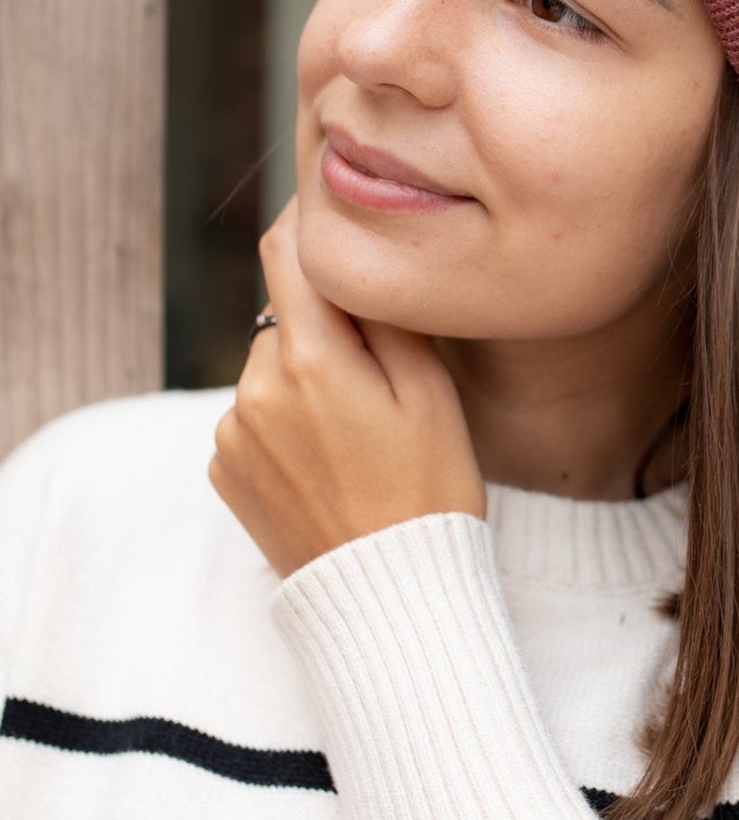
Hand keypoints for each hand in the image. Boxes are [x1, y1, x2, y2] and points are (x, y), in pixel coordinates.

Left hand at [210, 193, 487, 579]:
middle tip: (384, 385)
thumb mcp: (431, 392)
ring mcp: (232, 434)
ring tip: (359, 442)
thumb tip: (354, 258)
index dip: (311, 226)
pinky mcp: (225, 473)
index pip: (287, 252)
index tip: (339, 225)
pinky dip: (288, 430)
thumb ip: (384, 315)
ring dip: (306, 384)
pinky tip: (331, 469)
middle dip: (329, 334)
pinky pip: (256, 422)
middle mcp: (254, 389)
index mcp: (309, 360)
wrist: (392, 594)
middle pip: (288, 320)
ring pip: (272, 373)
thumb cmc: (429, 493)